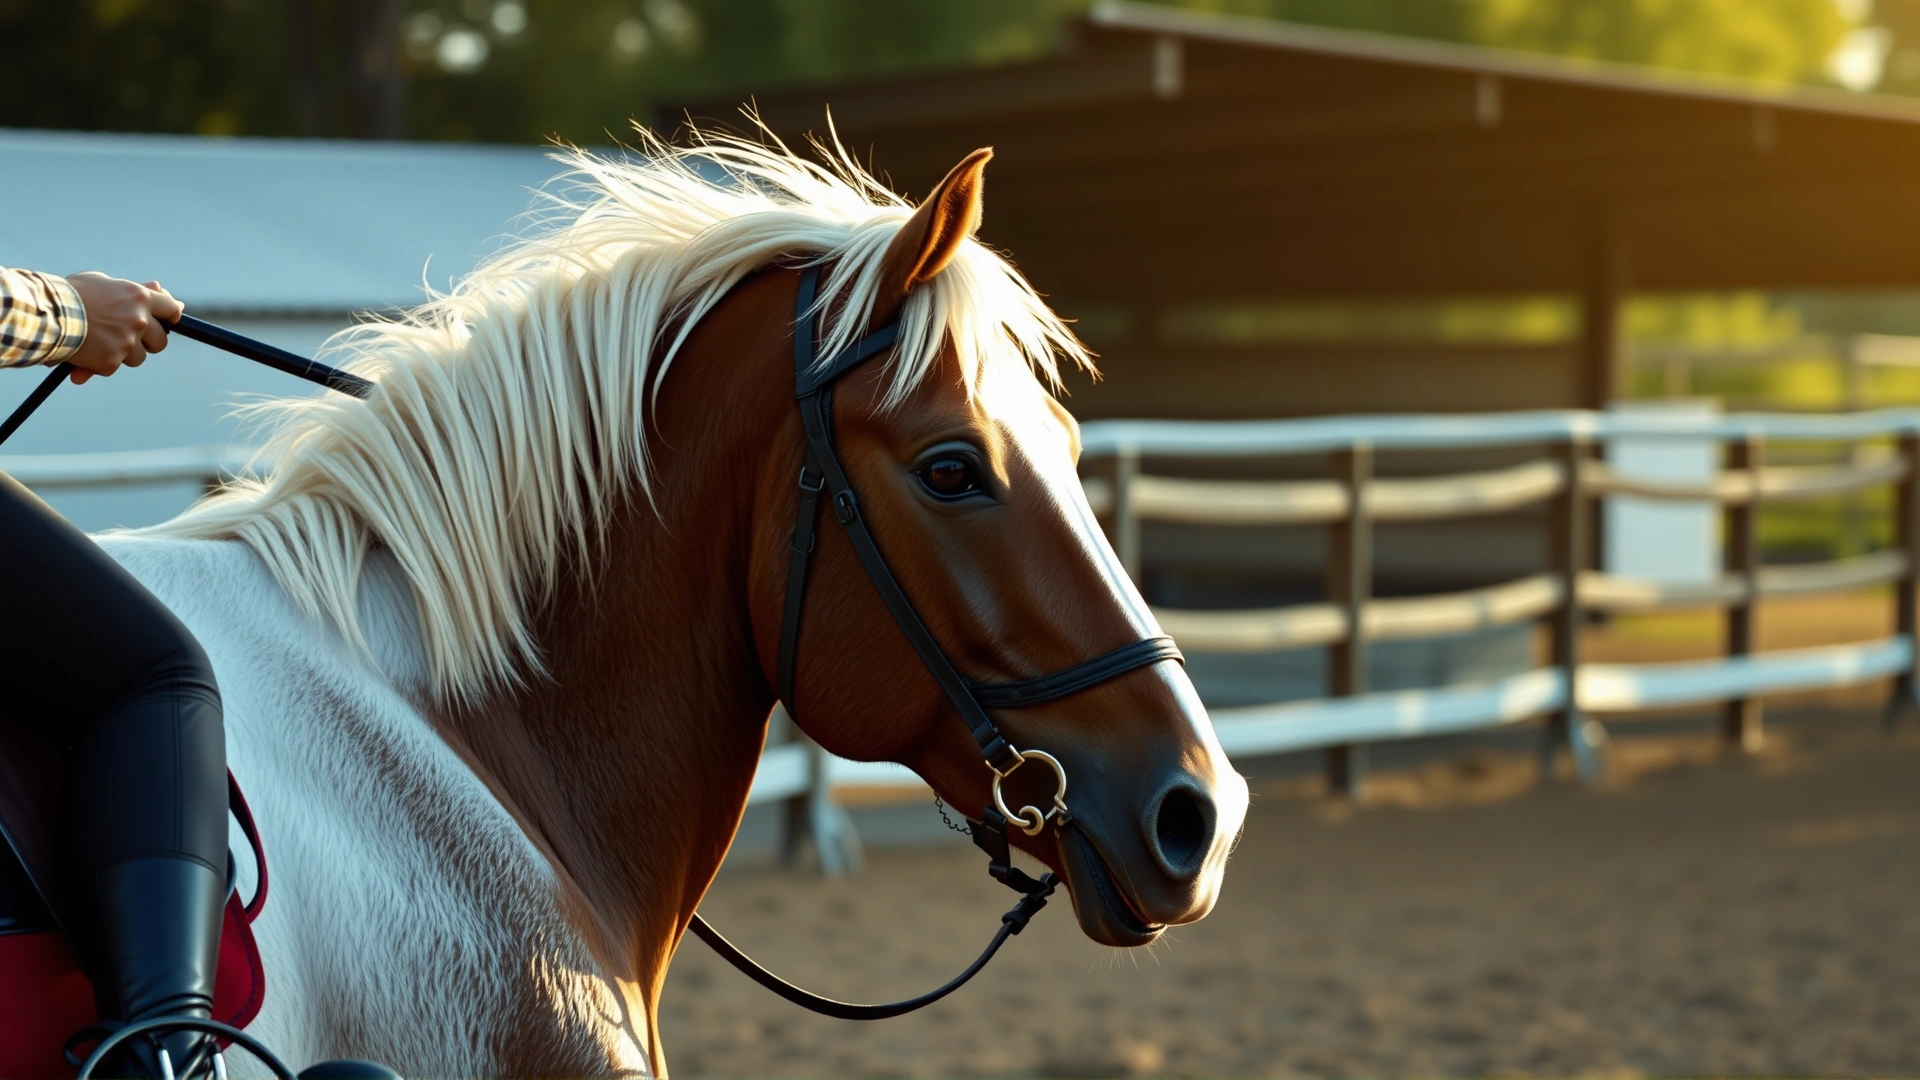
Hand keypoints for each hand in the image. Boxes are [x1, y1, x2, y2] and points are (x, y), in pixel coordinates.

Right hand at [63, 272, 184, 384]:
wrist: (45, 313)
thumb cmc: (71, 294)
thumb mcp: (103, 283)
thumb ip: (132, 289)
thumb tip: (159, 288)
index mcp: (139, 298)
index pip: (171, 309)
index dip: (170, 317)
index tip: (165, 322)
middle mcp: (138, 320)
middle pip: (160, 341)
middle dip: (147, 342)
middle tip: (129, 338)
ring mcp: (127, 343)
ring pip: (138, 358)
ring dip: (123, 354)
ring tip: (98, 343)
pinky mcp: (111, 362)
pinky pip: (113, 368)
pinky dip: (100, 365)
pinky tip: (83, 355)